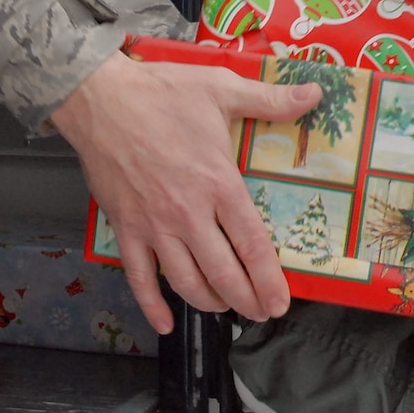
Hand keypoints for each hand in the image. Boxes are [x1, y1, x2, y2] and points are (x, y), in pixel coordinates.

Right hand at [52, 50, 320, 333]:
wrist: (98, 98)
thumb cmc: (161, 92)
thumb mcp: (221, 88)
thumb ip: (270, 99)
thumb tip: (315, 92)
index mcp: (218, 183)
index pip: (251, 244)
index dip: (269, 279)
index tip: (281, 301)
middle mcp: (187, 213)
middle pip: (222, 273)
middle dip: (245, 300)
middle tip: (261, 313)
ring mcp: (153, 225)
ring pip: (185, 281)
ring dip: (209, 303)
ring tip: (225, 309)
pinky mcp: (124, 228)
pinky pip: (138, 277)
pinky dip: (152, 305)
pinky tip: (166, 324)